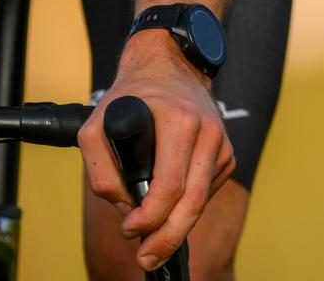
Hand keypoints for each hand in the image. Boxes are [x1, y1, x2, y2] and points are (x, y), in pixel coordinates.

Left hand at [80, 34, 234, 271]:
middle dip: (168, 239)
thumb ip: (100, 169)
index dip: (149, 218)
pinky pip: (207, 191)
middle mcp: (207, 132)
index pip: (170, 186)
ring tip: (154, 244)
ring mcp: (221, 143)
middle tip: (148, 259)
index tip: (130, 230)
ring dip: (177, 227)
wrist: (170, 65)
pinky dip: (188, 204)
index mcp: (179, 122)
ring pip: (201, 202)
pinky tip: (171, 203)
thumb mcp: (96, 124)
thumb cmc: (133, 94)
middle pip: (192, 203)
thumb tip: (124, 206)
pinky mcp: (227, 152)